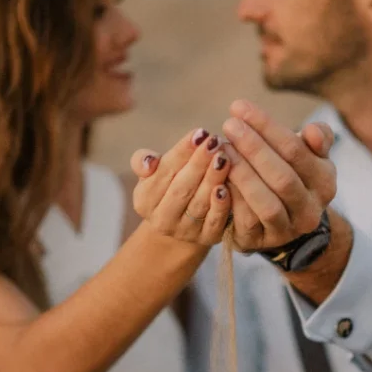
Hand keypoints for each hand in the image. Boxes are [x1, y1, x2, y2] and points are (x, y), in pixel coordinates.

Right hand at [130, 128, 230, 246]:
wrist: (184, 222)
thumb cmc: (169, 185)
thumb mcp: (153, 173)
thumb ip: (143, 161)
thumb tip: (149, 161)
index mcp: (144, 200)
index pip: (163, 172)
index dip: (182, 152)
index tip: (199, 133)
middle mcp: (162, 220)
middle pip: (181, 188)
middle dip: (199, 163)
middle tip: (215, 141)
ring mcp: (185, 232)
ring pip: (199, 203)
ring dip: (212, 179)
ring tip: (224, 157)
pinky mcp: (207, 238)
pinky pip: (215, 221)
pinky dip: (221, 204)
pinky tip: (228, 185)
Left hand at [222, 101, 335, 251]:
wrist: (283, 220)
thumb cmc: (292, 174)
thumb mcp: (309, 155)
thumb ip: (317, 138)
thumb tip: (312, 131)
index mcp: (324, 182)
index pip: (295, 150)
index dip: (266, 127)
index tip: (238, 107)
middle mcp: (310, 210)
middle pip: (281, 177)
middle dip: (253, 147)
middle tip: (228, 125)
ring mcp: (287, 230)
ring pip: (266, 203)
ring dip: (242, 174)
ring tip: (222, 150)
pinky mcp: (261, 243)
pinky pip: (246, 222)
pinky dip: (231, 198)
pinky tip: (217, 178)